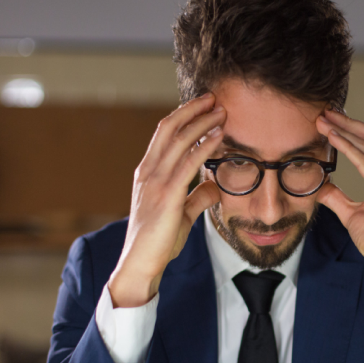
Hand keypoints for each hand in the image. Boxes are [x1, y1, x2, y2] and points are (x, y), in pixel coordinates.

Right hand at [108, 93, 225, 307]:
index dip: (183, 116)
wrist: (141, 264)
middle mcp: (148, 172)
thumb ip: (197, 198)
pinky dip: (205, 146)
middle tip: (214, 98)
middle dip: (192, 110)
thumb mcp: (181, 215)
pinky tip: (219, 136)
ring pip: (179, 140)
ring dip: (202, 122)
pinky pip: (188, 163)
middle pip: (169, 129)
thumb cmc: (159, 242)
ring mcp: (155, 182)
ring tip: (221, 110)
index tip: (203, 105)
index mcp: (148, 173)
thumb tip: (215, 188)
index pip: (164, 134)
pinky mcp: (167, 196)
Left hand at [316, 110, 363, 312]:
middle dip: (346, 121)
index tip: (328, 120)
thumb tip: (321, 186)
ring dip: (344, 130)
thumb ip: (337, 198)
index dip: (350, 128)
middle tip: (323, 112)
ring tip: (323, 121)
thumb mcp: (351, 214)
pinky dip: (349, 148)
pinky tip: (334, 139)